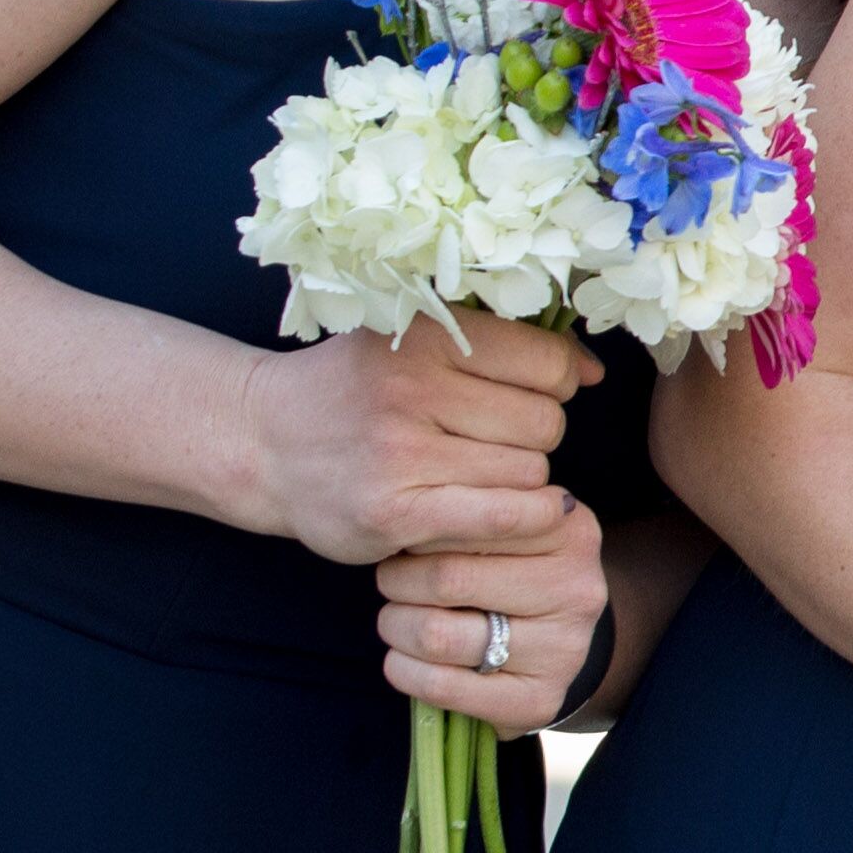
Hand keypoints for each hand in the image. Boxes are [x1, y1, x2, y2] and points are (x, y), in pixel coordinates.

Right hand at [240, 311, 596, 563]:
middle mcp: (410, 389)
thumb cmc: (355, 390)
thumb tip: (592, 370)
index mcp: (423, 335)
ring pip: (529, 471)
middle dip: (533, 435)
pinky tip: (517, 511)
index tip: (526, 393)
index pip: (548, 363)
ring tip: (472, 472)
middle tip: (488, 440)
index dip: (555, 382)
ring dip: (518, 479)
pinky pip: (504, 515)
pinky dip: (527, 517)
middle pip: (545, 422)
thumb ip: (501, 346)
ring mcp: (400, 453)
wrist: (260, 442)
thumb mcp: (414, 339)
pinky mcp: (394, 512)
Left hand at [374, 501, 608, 734]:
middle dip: (397, 580)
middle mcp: (578, 588)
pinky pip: (441, 685)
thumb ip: (468, 507)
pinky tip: (403, 660)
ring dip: (396, 627)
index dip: (420, 529)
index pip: (470, 519)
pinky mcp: (540, 699)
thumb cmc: (506, 566)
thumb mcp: (502, 523)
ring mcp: (565, 649)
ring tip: (397, 619)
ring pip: (437, 635)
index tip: (408, 536)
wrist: (551, 639)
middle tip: (392, 580)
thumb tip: (407, 506)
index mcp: (570, 530)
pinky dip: (404, 671)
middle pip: (447, 578)